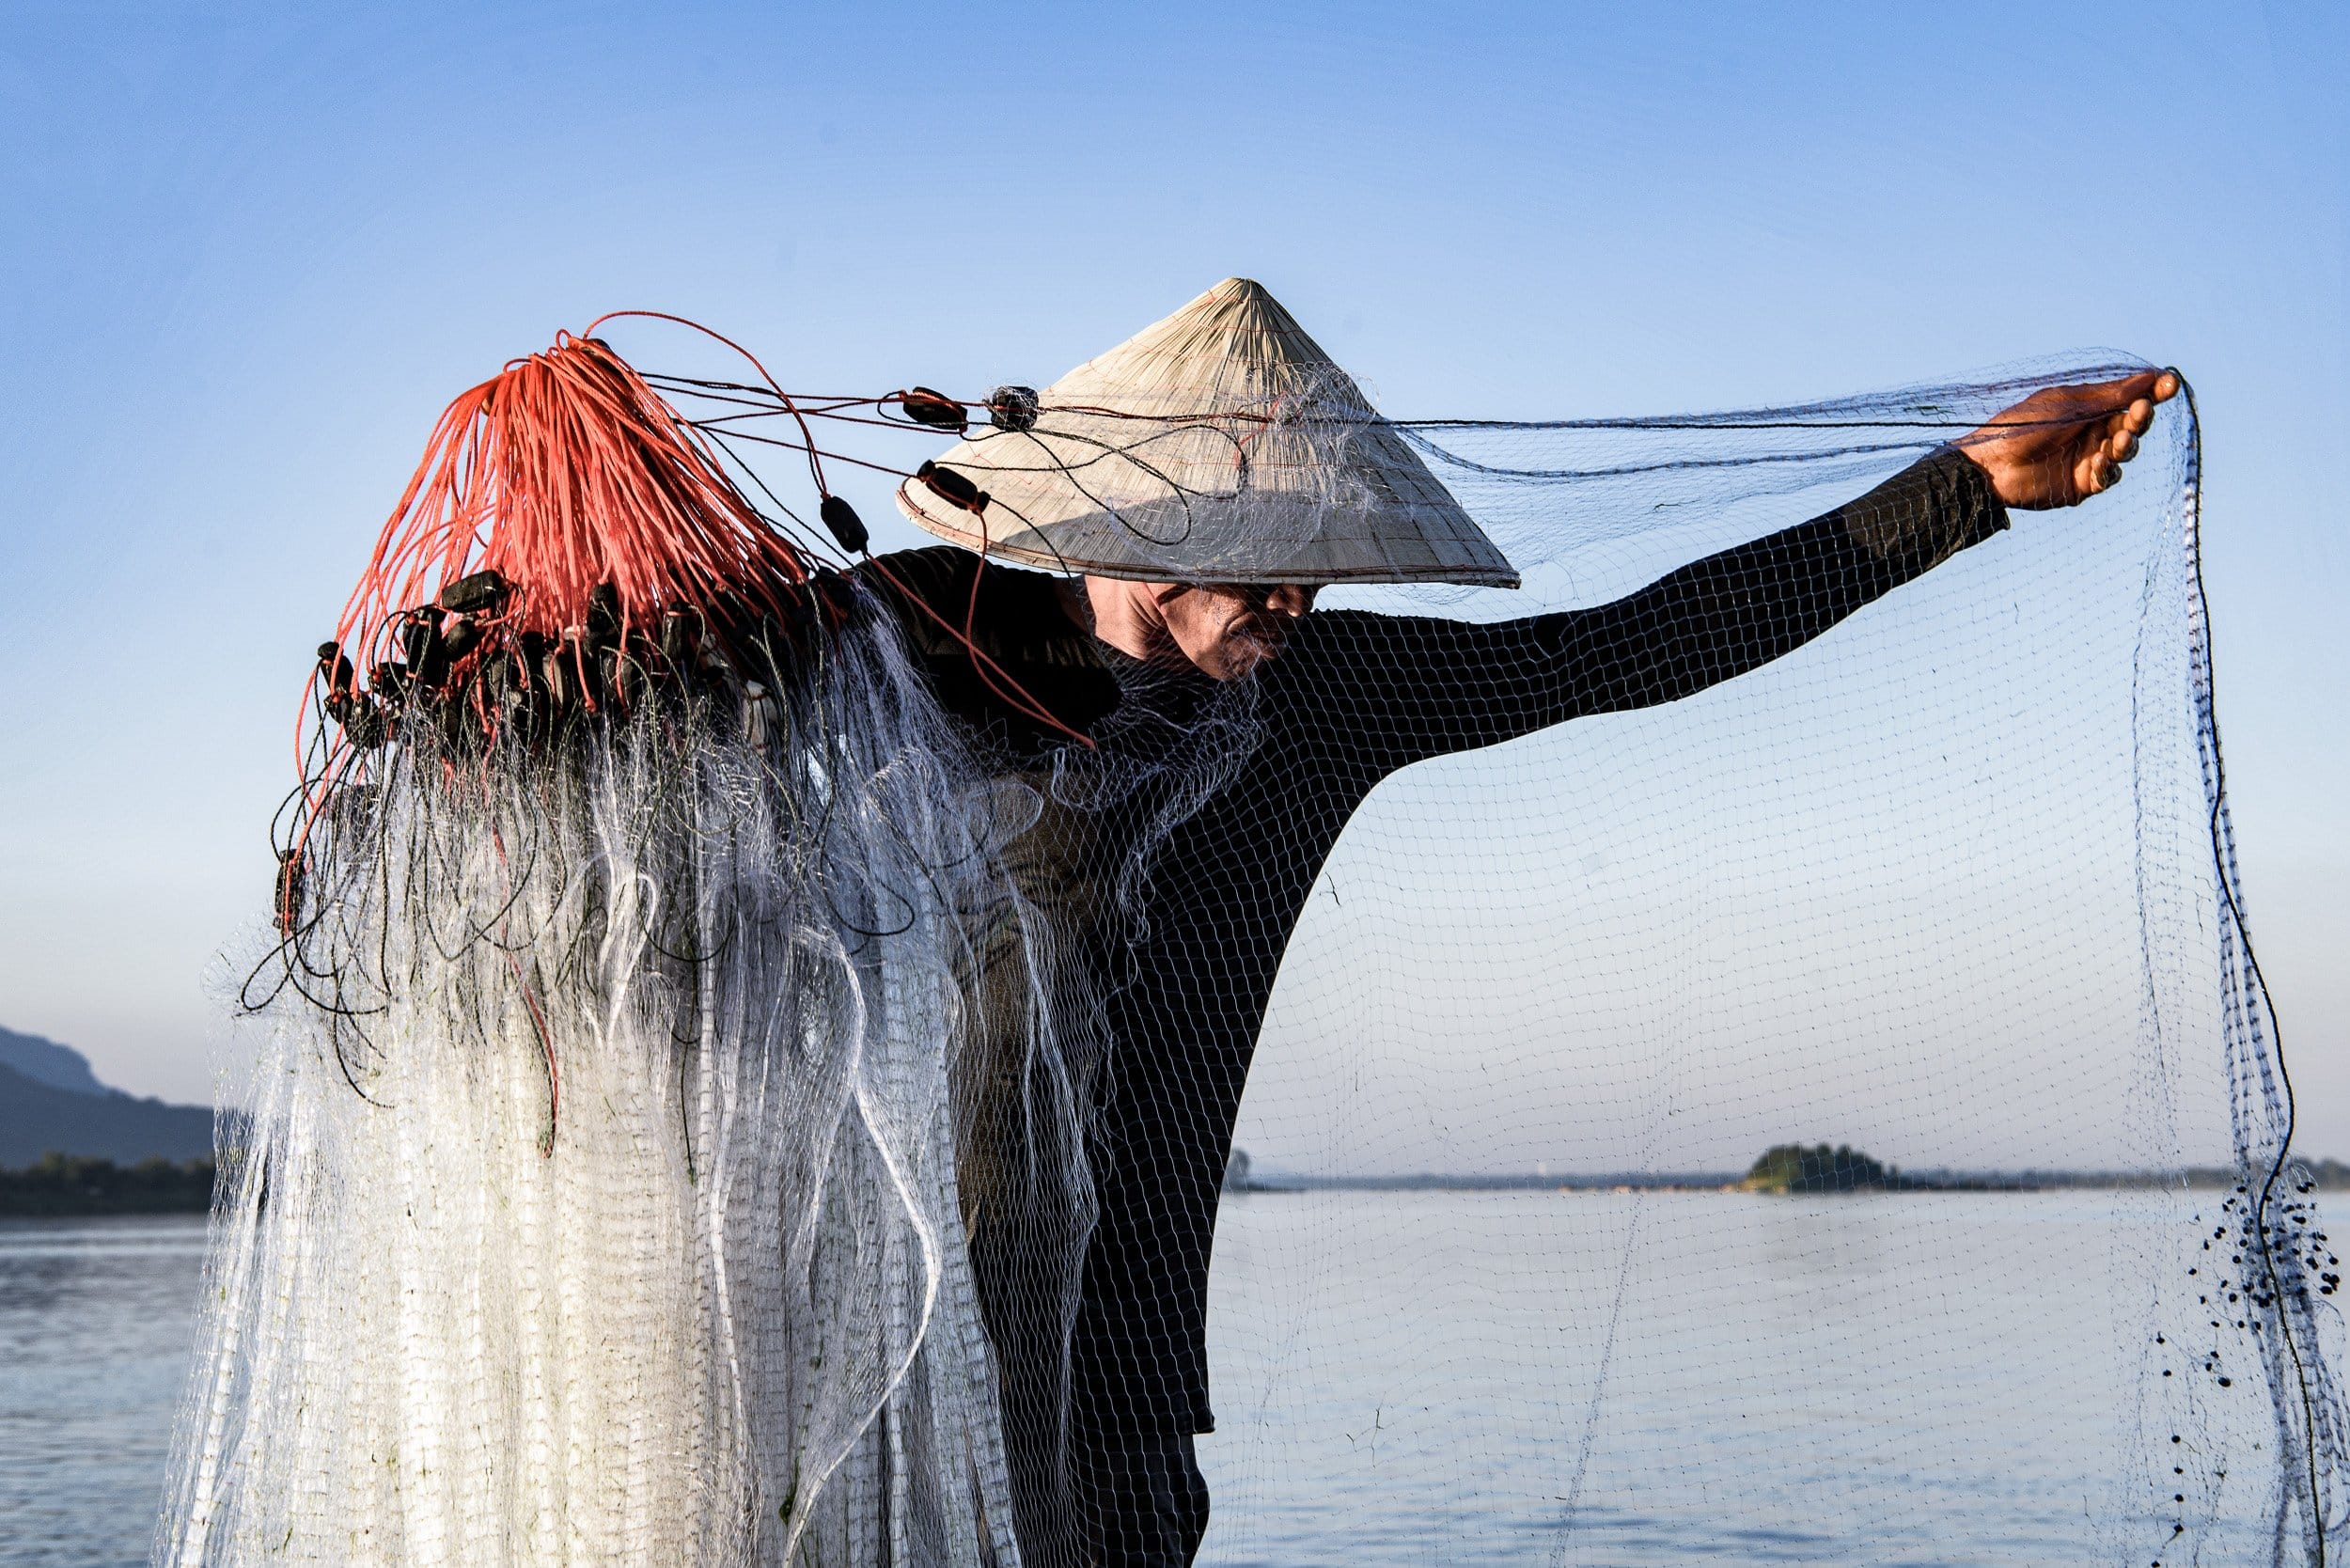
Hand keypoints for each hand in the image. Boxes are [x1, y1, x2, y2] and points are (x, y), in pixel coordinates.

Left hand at [1956, 368, 2178, 509]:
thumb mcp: (2069, 403)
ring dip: (2127, 444)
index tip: (2171, 383)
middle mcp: (2094, 431)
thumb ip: (2111, 394)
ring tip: (2117, 439)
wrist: (1991, 463)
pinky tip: (2099, 461)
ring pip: (2126, 452)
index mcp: (2090, 406)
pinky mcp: (2082, 484)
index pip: (2131, 398)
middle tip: (2139, 412)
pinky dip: (2108, 469)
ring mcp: (2090, 458)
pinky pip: (2108, 478)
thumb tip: (2153, 375)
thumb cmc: (2023, 425)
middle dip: (2141, 418)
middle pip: (2134, 424)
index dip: (2153, 392)